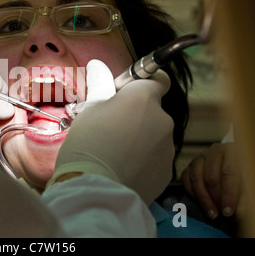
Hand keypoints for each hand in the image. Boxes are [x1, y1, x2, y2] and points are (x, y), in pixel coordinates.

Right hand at [50, 59, 174, 204]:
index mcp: (143, 99)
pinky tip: (122, 168)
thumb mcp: (89, 111)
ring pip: (153, 135)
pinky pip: (154, 157)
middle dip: (135, 116)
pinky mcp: (166, 171)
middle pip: (152, 110)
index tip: (124, 95)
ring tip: (114, 153)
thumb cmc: (88, 144)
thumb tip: (97, 65)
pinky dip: (142, 160)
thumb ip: (100, 86)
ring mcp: (167, 147)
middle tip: (109, 129)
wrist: (96, 190)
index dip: (142, 85)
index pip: (158, 79)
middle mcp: (162, 119)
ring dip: (139, 138)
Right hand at [181, 142, 240, 218]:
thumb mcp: (248, 184)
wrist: (231, 167)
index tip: (228, 211)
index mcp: (232, 152)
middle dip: (215, 198)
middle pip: (211, 177)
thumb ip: (244, 197)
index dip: (228, 194)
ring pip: (196, 179)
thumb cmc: (241, 175)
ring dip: (203, 199)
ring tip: (212, 212)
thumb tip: (237, 212)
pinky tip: (200, 202)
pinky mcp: (189, 165)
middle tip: (220, 213)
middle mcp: (214, 152)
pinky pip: (185, 179)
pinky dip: (192, 193)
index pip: (228, 173)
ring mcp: (200, 158)